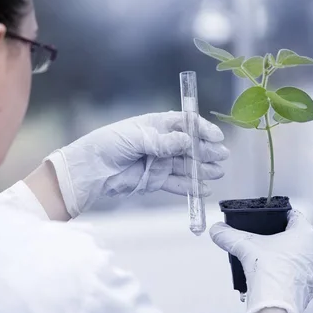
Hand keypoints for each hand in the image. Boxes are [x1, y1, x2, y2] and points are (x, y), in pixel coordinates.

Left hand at [45, 111, 228, 217]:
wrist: (90, 170)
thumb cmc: (108, 145)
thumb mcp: (136, 138)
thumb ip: (162, 142)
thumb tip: (187, 141)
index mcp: (155, 125)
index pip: (184, 124)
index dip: (201, 129)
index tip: (216, 137)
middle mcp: (161, 142)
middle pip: (189, 146)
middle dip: (206, 150)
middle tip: (222, 156)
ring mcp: (159, 162)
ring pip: (186, 165)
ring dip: (202, 169)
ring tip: (217, 172)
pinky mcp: (155, 180)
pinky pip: (177, 183)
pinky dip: (190, 187)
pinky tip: (204, 188)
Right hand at [210, 210, 312, 312]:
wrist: (276, 306)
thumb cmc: (270, 271)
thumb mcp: (245, 246)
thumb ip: (229, 235)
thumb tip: (217, 230)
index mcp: (306, 234)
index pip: (292, 215)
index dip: (276, 215)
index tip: (263, 218)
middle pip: (293, 236)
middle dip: (275, 236)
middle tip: (258, 238)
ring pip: (294, 255)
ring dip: (278, 255)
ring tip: (259, 258)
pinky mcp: (308, 286)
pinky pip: (294, 272)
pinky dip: (281, 270)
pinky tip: (266, 274)